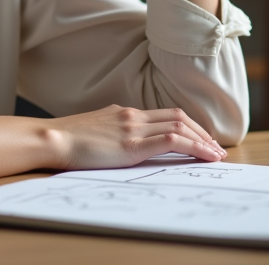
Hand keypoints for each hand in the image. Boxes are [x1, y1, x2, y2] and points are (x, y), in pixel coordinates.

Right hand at [46, 105, 226, 170]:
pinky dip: (194, 146)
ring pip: (179, 126)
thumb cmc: (66, 140)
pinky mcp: (132, 144)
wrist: (52, 138)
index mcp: (124, 112)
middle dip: (201, 132)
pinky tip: (206, 156)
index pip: (164, 114)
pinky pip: (172, 141)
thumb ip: (113, 133)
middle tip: (216, 148)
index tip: (201, 139)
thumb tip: (122, 143)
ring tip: (216, 154)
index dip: (188, 125)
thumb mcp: (95, 131)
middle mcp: (132, 115)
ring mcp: (133, 127)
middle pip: (177, 117)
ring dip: (202, 140)